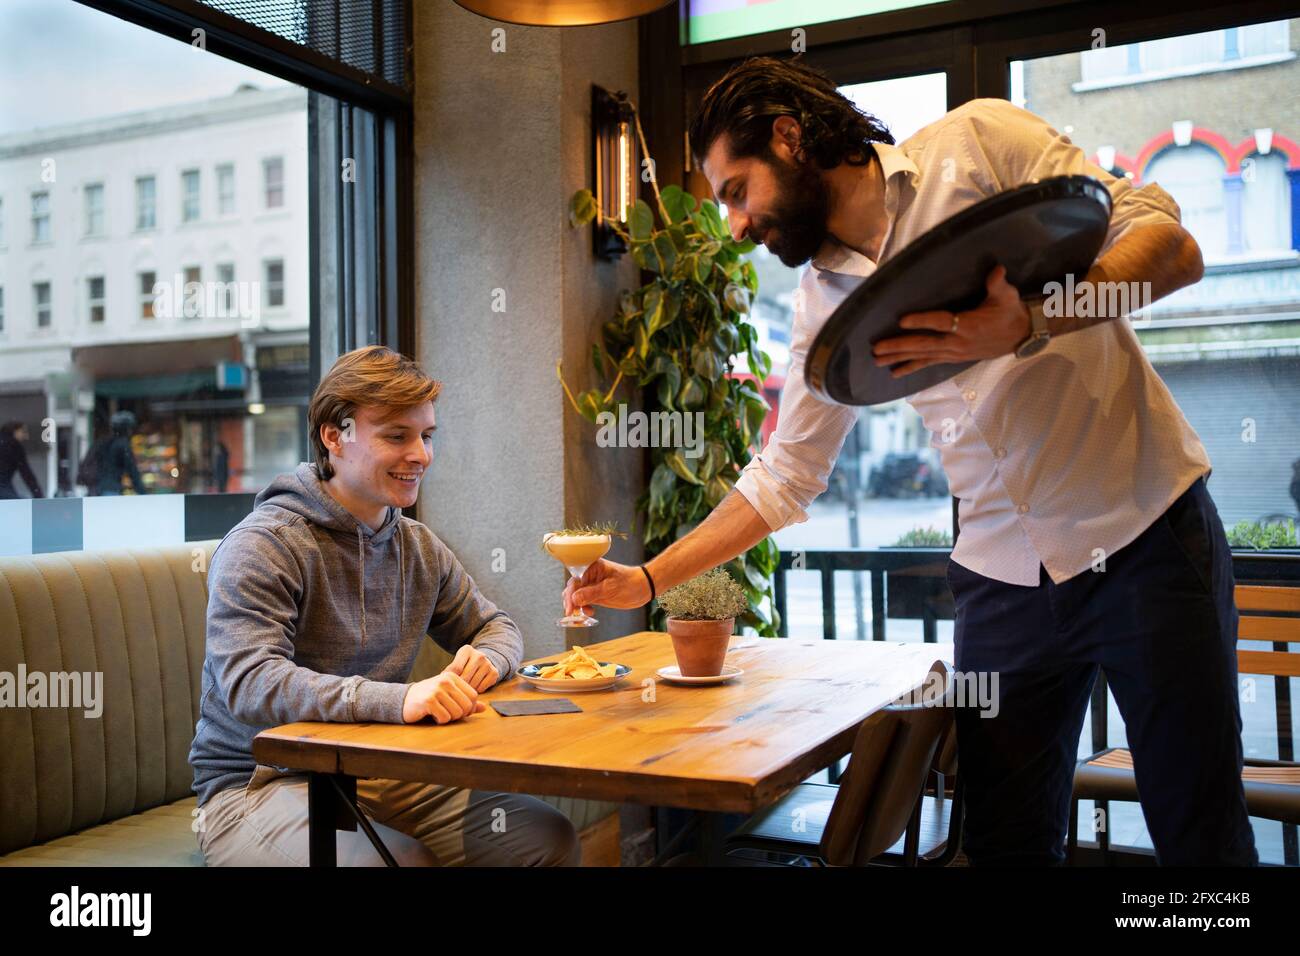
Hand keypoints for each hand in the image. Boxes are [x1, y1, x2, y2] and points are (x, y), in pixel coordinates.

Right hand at [402, 671, 486, 723]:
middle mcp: (446, 681)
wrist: (404, 700)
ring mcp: (437, 690)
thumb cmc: (429, 698)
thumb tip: (484, 707)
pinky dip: (439, 720)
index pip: (473, 695)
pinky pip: (444, 718)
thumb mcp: (448, 696)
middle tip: (447, 713)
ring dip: (448, 718)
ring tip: (438, 712)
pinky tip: (431, 714)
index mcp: (453, 676)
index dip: (469, 707)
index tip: (459, 710)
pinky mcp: (429, 701)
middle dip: (459, 714)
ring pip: (456, 713)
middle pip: (466, 705)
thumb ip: (466, 701)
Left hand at [444, 644, 499, 691]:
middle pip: (465, 677)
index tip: (449, 684)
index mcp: (467, 650)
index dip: (452, 679)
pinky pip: (482, 688)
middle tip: (458, 688)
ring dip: (469, 689)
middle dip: (460, 685)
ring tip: (467, 686)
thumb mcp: (456, 664)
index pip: (456, 669)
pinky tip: (477, 685)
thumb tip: (442, 679)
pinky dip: (478, 690)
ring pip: (474, 684)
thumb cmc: (465, 666)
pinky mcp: (495, 672)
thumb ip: (450, 670)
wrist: (482, 663)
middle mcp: (479, 655)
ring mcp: (488, 664)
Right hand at [564, 559, 652, 614]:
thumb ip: (591, 593)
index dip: (570, 595)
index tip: (570, 609)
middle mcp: (589, 575)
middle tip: (572, 614)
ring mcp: (592, 585)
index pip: (575, 581)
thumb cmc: (630, 583)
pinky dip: (582, 608)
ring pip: (576, 596)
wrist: (643, 588)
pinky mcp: (595, 594)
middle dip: (570, 601)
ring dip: (575, 605)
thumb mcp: (610, 589)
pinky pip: (583, 601)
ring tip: (579, 615)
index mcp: (591, 567)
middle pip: (572, 588)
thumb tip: (573, 599)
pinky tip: (589, 612)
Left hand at [871, 264, 1030, 376]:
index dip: (921, 321)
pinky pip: (928, 363)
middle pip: (924, 345)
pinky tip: (894, 372)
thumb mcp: (1007, 295)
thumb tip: (997, 270)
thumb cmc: (1011, 311)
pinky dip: (910, 367)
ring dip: (898, 358)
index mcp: (968, 326)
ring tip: (877, 360)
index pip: (941, 322)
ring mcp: (954, 353)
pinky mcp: (953, 357)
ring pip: (922, 356)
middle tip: (876, 348)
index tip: (901, 320)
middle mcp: (957, 343)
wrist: (1022, 335)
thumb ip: (998, 284)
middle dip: (898, 346)